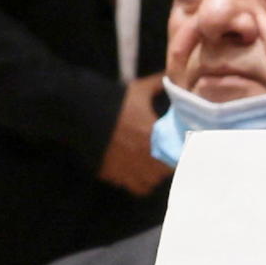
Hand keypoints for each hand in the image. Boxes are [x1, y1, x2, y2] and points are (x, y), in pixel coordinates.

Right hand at [97, 73, 172, 196]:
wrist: (82, 114)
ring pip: (152, 182)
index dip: (182, 155)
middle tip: (167, 158)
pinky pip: (136, 188)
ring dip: (155, 176)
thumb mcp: (138, 90)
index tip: (181, 150)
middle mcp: (146, 157)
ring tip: (152, 167)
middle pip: (167, 171)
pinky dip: (139, 183)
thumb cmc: (114, 102)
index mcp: (156, 137)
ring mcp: (130, 169)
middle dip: (168, 165)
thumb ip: (159, 84)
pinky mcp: (115, 177)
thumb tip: (172, 76)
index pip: (180, 155)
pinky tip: (137, 173)